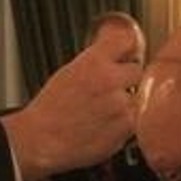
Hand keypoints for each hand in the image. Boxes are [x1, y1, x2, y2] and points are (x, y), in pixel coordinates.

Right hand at [0, 16, 142, 180]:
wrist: (42, 139)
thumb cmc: (51, 109)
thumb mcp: (69, 71)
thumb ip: (96, 61)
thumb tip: (116, 56)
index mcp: (94, 62)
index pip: (126, 40)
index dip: (127, 47)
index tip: (126, 52)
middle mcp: (110, 81)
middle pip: (136, 70)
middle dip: (126, 79)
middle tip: (109, 89)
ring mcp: (121, 106)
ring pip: (137, 97)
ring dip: (126, 102)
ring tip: (103, 111)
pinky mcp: (126, 128)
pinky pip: (135, 119)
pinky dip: (124, 123)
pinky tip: (104, 124)